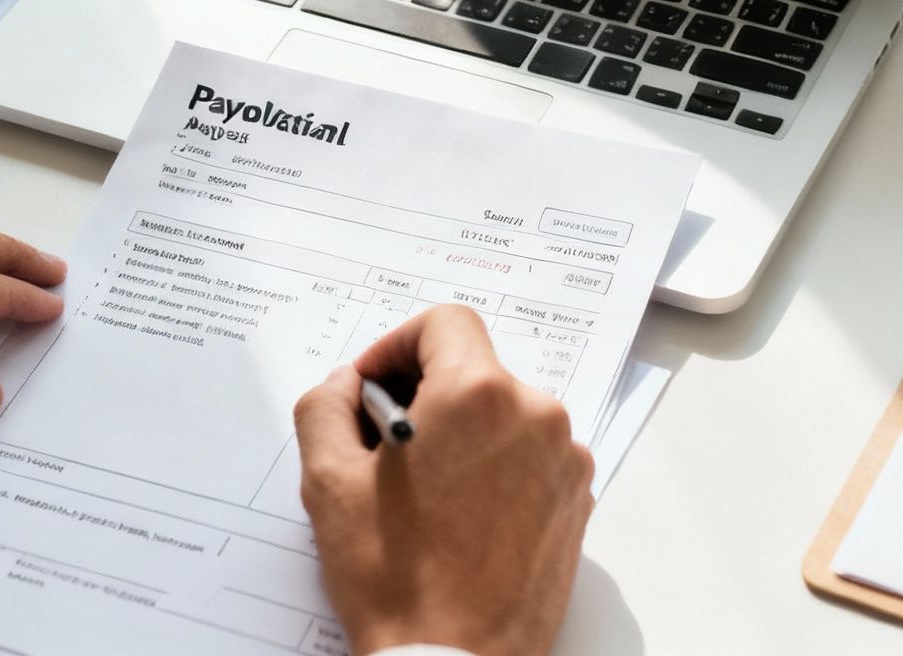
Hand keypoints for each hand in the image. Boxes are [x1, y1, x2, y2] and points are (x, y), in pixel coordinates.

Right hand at [293, 305, 592, 655]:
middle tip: (381, 445)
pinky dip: (493, 466)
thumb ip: (325, 406)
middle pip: (474, 368)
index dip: (397, 345)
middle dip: (424, 394)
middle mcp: (535, 415)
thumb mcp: (329, 483)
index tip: (371, 385)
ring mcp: (564, 459)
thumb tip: (345, 385)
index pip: (444, 323)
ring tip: (418, 488)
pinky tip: (456, 512)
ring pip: (503, 413)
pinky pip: (530, 454)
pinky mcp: (577, 500)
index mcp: (478, 395)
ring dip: (460, 432)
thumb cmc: (396, 580)